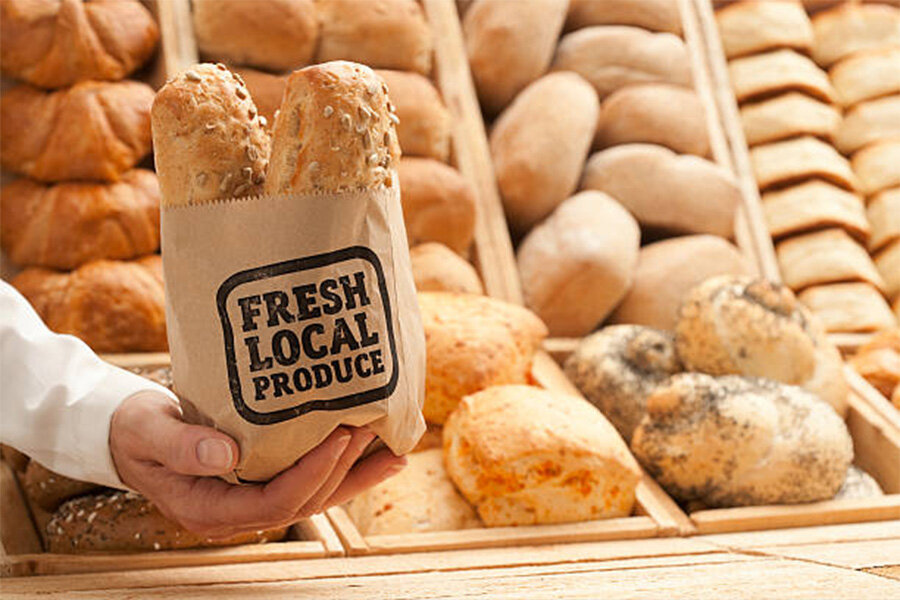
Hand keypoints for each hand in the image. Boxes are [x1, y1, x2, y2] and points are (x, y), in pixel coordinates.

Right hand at [109, 390, 404, 538]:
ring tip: (397, 448)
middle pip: (305, 500)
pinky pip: (311, 481)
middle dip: (342, 467)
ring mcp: (253, 499)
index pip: (274, 503)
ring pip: (316, 495)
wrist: (128, 435)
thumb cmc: (135, 430)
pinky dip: (346, 469)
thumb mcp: (148, 432)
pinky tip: (378, 454)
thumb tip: (227, 456)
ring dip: (357, 473)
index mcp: (210, 509)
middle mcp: (239, 512)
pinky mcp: (264, 481)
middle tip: (371, 425)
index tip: (339, 438)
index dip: (311, 474)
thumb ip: (182, 446)